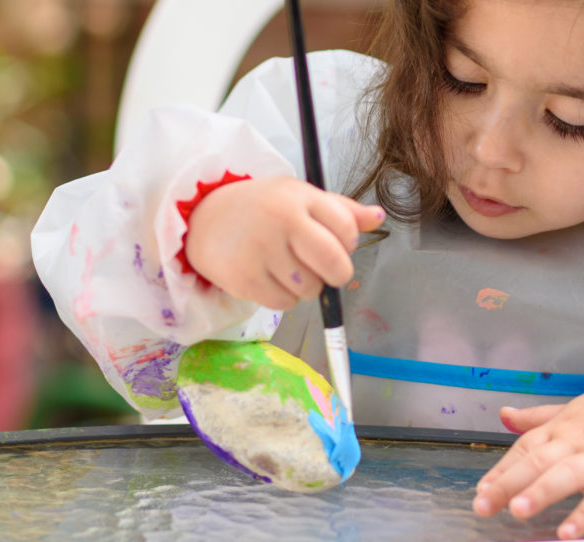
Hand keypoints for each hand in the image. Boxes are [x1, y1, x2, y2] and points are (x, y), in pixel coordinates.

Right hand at [185, 176, 384, 308]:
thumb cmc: (262, 208)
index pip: (348, 230)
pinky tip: (271, 278)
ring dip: (306, 286)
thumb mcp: (301, 197)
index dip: (348, 244)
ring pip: (311, 288)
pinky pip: (285, 303)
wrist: (204, 218)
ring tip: (288, 267)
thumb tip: (379, 217)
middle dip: (337, 274)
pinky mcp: (244, 277)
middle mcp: (282, 220)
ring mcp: (261, 249)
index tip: (336, 243)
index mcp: (300, 197)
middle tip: (325, 269)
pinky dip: (284, 297)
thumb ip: (342, 210)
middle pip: (335, 264)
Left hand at [473, 381, 583, 538]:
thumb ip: (537, 419)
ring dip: (542, 491)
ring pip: (567, 475)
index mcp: (560, 428)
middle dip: (508, 484)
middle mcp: (575, 443)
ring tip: (518, 510)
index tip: (481, 492)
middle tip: (484, 505)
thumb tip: (504, 415)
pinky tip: (566, 531)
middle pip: (538, 462)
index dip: (501, 470)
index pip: (524, 449)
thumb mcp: (574, 410)